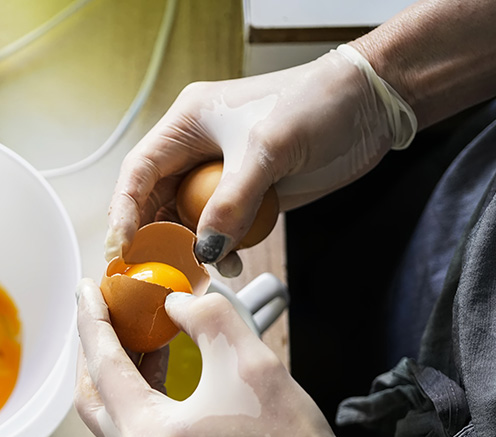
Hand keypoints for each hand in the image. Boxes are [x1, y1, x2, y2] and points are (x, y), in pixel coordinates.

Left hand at [74, 279, 390, 436]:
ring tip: (134, 330)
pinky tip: (158, 365)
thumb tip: (176, 303)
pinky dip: (137, 395)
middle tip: (104, 310)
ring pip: (112, 415)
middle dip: (95, 348)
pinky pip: (134, 432)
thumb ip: (205, 316)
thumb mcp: (248, 358)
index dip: (93, 320)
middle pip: (93, 396)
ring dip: (117, 371)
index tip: (87, 289)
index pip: (104, 365)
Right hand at [106, 48, 405, 273]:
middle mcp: (196, 150)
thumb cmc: (316, 104)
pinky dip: (221, 249)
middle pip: (156, 200)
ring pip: (187, 220)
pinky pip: (221, 228)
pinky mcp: (249, 194)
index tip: (124, 246)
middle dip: (153, 237)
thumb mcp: (266, 151)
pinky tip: (230, 262)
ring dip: (190, 248)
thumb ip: (230, 203)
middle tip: (150, 272)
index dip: (125, 210)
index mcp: (187, 124)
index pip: (138, 172)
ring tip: (197, 273)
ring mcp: (222, 174)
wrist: (371, 105)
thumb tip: (203, 250)